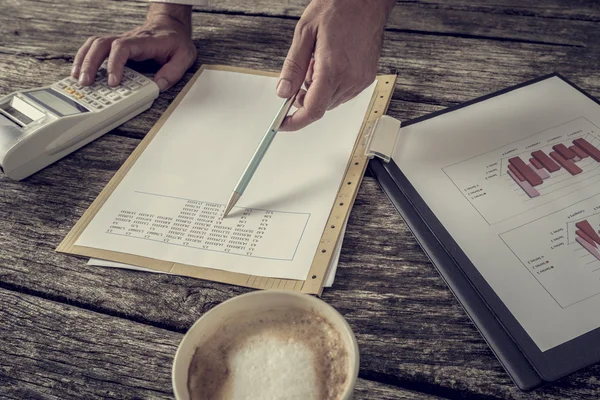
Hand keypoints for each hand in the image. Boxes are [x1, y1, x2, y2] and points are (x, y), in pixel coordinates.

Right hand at [71, 4, 195, 91]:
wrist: (170, 25)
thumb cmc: (176, 41)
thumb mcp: (185, 55)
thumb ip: (174, 71)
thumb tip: (158, 85)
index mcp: (144, 41)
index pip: (122, 47)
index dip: (115, 64)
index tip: (113, 82)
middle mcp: (128, 39)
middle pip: (101, 44)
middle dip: (90, 63)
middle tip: (86, 83)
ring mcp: (119, 41)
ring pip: (94, 44)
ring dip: (83, 60)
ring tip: (77, 79)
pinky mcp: (116, 46)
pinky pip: (95, 48)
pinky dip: (84, 59)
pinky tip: (79, 72)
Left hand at [276, 0, 394, 130]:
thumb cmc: (339, 7)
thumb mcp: (305, 33)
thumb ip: (293, 67)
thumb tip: (283, 91)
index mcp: (333, 68)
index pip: (312, 109)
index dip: (295, 121)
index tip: (283, 123)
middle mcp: (350, 78)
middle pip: (321, 106)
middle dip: (305, 96)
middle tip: (302, 71)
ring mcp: (361, 79)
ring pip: (332, 101)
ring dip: (319, 90)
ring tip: (319, 61)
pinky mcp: (368, 77)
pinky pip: (344, 93)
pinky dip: (332, 85)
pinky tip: (331, 63)